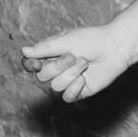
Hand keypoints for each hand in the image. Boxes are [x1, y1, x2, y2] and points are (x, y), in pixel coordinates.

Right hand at [21, 25, 137, 103]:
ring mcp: (68, 81)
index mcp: (51, 54)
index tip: (36, 63)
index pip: (31, 64)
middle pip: (42, 77)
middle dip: (58, 66)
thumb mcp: (65, 41)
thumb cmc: (91, 39)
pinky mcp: (79, 91)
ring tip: (85, 63)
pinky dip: (75, 88)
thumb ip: (44, 48)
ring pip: (55, 87)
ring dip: (70, 74)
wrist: (114, 47)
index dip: (30, 65)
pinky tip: (84, 78)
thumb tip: (23, 50)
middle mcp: (57, 68)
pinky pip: (67, 97)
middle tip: (74, 56)